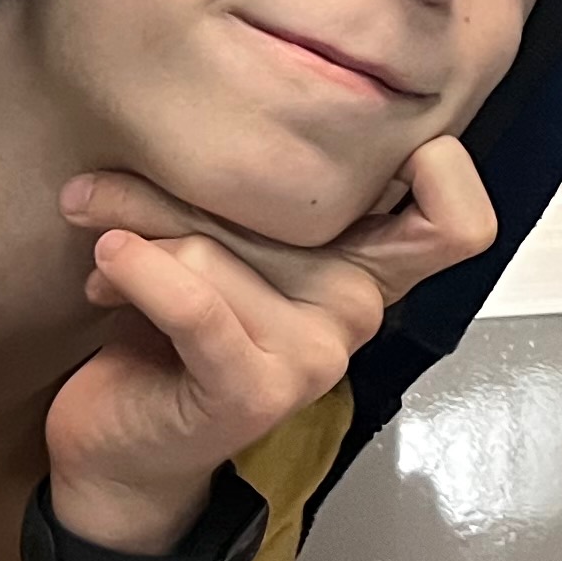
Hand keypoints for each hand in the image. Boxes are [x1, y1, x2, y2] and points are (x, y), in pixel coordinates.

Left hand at [46, 140, 501, 546]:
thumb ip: (238, 188)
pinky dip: (138, 272)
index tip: (357, 143)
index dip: (440, 169)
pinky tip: (107, 262)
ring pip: (211, 248)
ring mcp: (316, 353)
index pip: (458, 217)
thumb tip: (194, 114)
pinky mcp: (258, 388)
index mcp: (369, 267)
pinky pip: (195, 302)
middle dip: (170, 189)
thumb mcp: (215, 239)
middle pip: (276, 203)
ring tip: (105, 256)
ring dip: (133, 238)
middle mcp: (359, 308)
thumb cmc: (171, 332)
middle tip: (103, 193)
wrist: (124, 446)